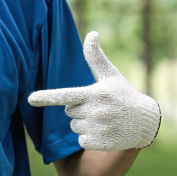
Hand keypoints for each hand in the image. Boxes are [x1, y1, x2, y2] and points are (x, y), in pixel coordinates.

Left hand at [28, 31, 160, 151]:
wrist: (146, 121)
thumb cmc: (123, 95)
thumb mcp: (110, 75)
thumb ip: (96, 57)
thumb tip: (92, 33)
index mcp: (95, 93)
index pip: (66, 95)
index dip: (47, 97)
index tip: (30, 99)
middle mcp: (96, 110)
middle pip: (69, 112)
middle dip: (79, 110)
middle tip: (99, 107)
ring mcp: (99, 128)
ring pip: (74, 127)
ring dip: (85, 124)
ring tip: (104, 119)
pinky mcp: (102, 143)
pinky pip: (82, 141)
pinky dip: (91, 138)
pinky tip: (106, 132)